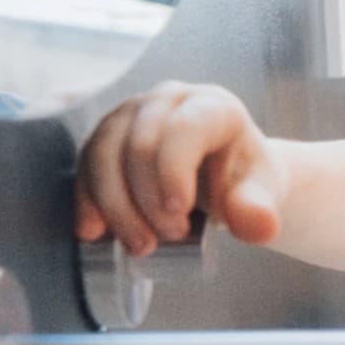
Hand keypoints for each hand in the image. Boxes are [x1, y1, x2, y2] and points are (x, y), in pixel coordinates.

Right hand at [75, 81, 288, 254]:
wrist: (225, 181)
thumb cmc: (242, 181)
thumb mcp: (259, 195)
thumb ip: (258, 209)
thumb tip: (260, 226)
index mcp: (212, 106)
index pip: (184, 129)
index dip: (173, 172)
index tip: (178, 215)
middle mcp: (167, 100)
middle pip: (139, 145)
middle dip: (147, 200)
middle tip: (167, 237)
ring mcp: (130, 114)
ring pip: (104, 154)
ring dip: (116, 206)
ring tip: (140, 244)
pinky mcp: (106, 137)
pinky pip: (84, 166)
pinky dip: (87, 201)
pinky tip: (94, 231)